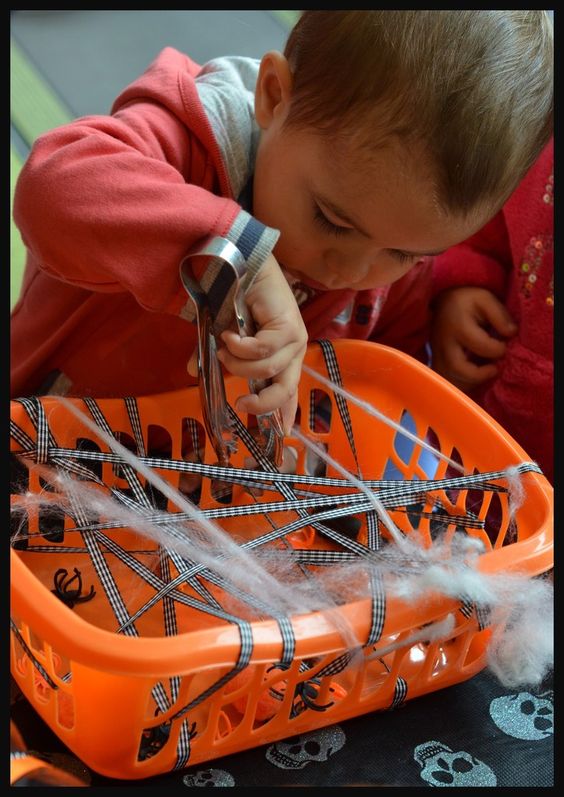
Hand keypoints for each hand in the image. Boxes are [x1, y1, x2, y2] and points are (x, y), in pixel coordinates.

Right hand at [216, 253, 307, 432]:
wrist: (241, 266)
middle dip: (262, 403)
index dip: (284, 413)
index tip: (280, 435)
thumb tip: (192, 373)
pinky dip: (241, 347)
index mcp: (282, 358)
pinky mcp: (289, 327)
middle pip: (285, 389)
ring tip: (225, 346)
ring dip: (238, 363)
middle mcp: (292, 352)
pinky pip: (262, 350)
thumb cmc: (235, 300)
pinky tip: (230, 335)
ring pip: (265, 369)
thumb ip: (214, 357)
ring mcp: (294, 339)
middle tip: (240, 404)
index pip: (287, 391)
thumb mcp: (221, 337)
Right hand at [431, 287, 516, 391]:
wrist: (442, 302)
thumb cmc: (467, 301)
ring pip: (449, 378)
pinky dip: (461, 383)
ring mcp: (437, 354)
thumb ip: (500, 315)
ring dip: (470, 382)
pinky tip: (472, 376)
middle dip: (479, 375)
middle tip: (493, 368)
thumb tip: (511, 334)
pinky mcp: (435, 361)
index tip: (504, 345)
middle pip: (456, 368)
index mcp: (458, 325)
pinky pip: (445, 380)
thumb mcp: (485, 298)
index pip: (481, 346)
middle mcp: (444, 342)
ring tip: (484, 372)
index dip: (498, 349)